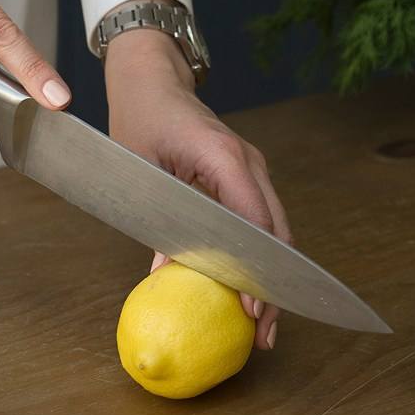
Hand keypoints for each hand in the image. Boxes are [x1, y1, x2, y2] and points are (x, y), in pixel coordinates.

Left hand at [103, 21, 290, 350]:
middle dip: (273, 287)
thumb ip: (156, 222)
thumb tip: (164, 276)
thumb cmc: (140, 118)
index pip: (253, 222)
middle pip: (274, 234)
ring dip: (272, 278)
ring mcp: (252, 170)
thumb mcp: (140, 171)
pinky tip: (253, 291)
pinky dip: (261, 259)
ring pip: (274, 232)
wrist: (153, 81)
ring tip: (264, 325)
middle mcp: (248, 164)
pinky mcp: (246, 178)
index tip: (250, 308)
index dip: (255, 270)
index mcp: (224, 157)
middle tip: (263, 333)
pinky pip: (261, 223)